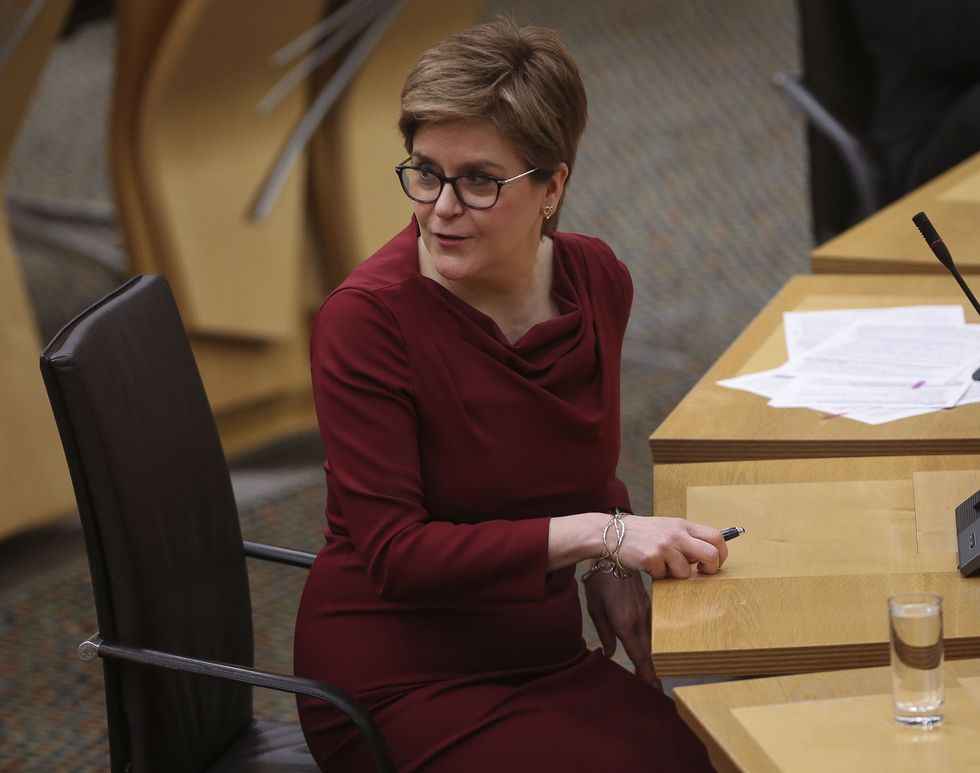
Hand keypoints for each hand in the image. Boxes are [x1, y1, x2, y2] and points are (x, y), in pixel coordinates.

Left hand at [584, 570, 661, 688]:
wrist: (615, 555)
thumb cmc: (600, 581)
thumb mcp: (595, 607)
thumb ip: (604, 633)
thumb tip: (609, 654)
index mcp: (625, 622)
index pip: (638, 655)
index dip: (646, 673)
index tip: (653, 690)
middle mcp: (640, 620)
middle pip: (650, 652)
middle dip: (653, 672)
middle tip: (657, 692)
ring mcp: (647, 612)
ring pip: (654, 642)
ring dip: (655, 659)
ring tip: (656, 676)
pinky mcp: (650, 605)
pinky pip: (654, 630)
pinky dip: (654, 644)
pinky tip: (654, 651)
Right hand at [617, 515, 726, 578]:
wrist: (612, 533)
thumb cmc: (643, 533)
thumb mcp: (668, 527)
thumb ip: (687, 537)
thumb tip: (709, 555)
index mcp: (683, 525)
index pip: (717, 536)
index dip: (722, 554)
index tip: (714, 563)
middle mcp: (676, 533)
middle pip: (711, 554)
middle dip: (710, 569)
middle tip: (701, 572)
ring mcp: (664, 546)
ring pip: (686, 571)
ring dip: (676, 574)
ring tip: (663, 564)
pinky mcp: (651, 558)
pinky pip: (664, 576)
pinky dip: (658, 575)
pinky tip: (648, 564)